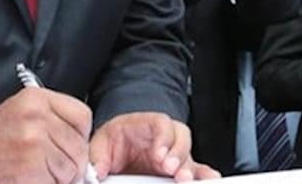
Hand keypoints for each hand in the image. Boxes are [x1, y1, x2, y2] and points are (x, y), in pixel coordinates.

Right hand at [0, 87, 92, 183]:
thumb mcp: (19, 114)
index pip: (82, 115)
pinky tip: (27, 178)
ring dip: (57, 177)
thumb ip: (51, 119)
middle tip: (46, 164)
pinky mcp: (31, 169)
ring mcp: (34, 144)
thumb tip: (81, 142)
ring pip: (71, 169)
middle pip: (79, 146)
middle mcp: (36, 118)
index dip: (78, 135)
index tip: (69, 144)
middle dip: (69, 162)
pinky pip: (56, 183)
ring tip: (33, 170)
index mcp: (35, 99)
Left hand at [89, 112, 219, 180]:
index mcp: (146, 124)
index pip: (162, 123)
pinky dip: (204, 175)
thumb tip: (97, 172)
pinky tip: (205, 181)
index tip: (159, 155)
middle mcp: (165, 137)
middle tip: (172, 170)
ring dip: (190, 169)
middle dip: (178, 156)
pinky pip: (198, 170)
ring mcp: (175, 154)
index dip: (164, 138)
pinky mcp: (180, 170)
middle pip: (182, 139)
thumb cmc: (114, 140)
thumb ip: (98, 156)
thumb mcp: (102, 143)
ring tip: (184, 179)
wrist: (118, 147)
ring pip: (191, 156)